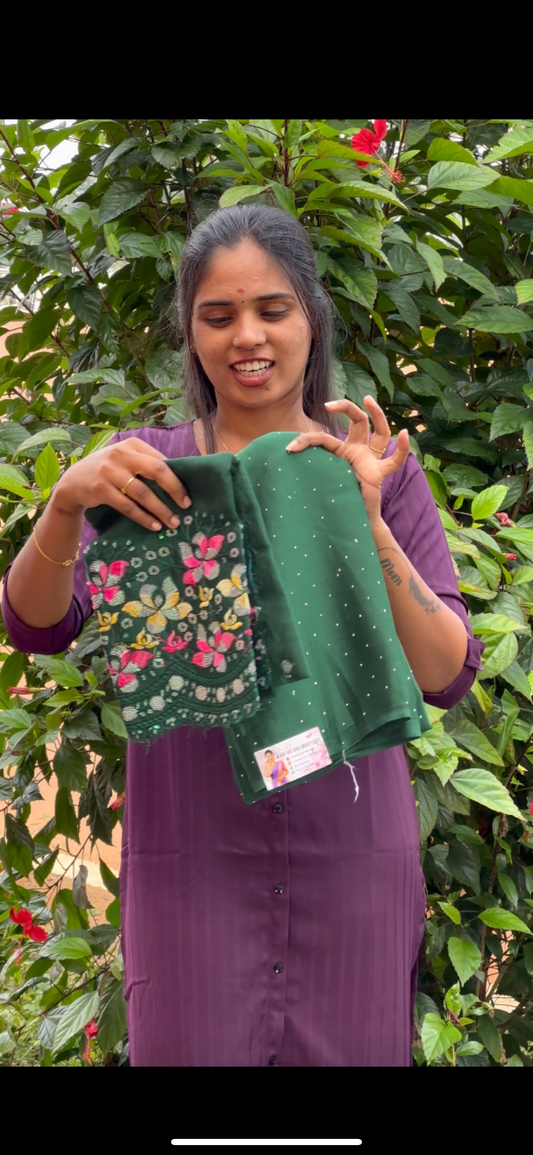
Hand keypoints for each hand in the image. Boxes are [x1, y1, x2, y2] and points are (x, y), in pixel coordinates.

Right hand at [52, 437, 190, 531]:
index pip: (161, 461)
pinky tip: (154, 526)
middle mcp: (121, 454)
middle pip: (156, 471)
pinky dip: (143, 518)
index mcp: (132, 445)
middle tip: (186, 506)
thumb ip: (146, 465)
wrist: (73, 482)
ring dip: (160, 510)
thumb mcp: (125, 461)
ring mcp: (109, 471)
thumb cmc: (108, 472)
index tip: (188, 496)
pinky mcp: (100, 489)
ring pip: (143, 493)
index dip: (177, 479)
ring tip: (172, 522)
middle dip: (174, 490)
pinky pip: (127, 506)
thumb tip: (179, 482)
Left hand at [286, 396, 409, 525]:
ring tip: (368, 400)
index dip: (307, 440)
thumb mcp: (320, 481)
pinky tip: (405, 435)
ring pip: (380, 432)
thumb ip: (311, 470)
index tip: (291, 446)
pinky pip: (394, 461)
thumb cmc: (336, 499)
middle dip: (345, 407)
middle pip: (357, 420)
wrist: (352, 519)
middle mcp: (358, 451)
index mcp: (341, 452)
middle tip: (328, 405)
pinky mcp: (380, 473)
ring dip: (377, 414)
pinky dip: (402, 449)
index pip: (324, 437)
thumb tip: (288, 458)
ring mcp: (370, 460)